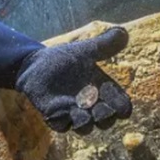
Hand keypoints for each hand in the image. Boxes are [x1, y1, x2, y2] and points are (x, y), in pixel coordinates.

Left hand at [16, 28, 131, 132]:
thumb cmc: (64, 59)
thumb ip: (104, 45)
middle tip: (100, 110)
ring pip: (85, 127)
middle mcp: (91, 105)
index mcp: (103, 90)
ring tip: (82, 114)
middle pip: (106, 120)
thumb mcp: (85, 50)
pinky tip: (60, 113)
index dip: (122, 107)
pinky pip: (61, 126)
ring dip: (85, 122)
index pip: (120, 104)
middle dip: (106, 117)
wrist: (35, 65)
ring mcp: (73, 113)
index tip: (123, 108)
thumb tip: (124, 32)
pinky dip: (62, 122)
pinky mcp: (56, 117)